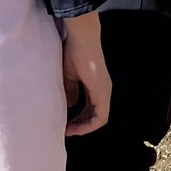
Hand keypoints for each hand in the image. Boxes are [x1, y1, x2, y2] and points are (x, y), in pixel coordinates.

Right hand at [61, 12, 110, 134]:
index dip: (79, 118)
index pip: (91, 108)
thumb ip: (70, 91)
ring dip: (84, 127)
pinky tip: (76, 127)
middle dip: (80, 125)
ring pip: (99, 119)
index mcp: (96, 86)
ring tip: (69, 130)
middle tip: (65, 129)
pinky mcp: (103, 92)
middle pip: (95, 116)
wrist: (81, 39)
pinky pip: (101, 117)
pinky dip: (89, 125)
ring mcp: (105, 92)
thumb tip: (71, 105)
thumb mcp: (69, 76)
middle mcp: (103, 91)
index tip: (65, 123)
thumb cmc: (74, 52)